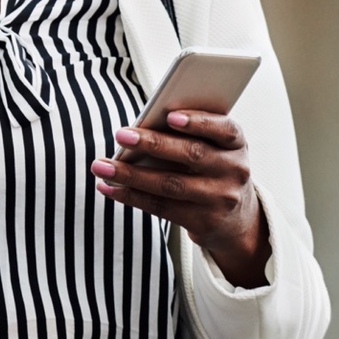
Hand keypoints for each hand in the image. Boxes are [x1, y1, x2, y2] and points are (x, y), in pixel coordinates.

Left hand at [90, 110, 270, 288]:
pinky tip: (109, 187)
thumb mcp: (212, 145)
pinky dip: (131, 196)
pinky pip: (161, 208)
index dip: (199, 122)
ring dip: (131, 175)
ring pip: (171, 184)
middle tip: (120, 135)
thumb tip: (140, 126)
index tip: (170, 116)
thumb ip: (188, 132)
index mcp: (236, 143)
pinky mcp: (203, 222)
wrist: (237, 218)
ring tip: (101, 166)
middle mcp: (233, 171)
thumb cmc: (211, 165)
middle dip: (153, 144)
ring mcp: (221, 199)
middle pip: (191, 155)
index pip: (224, 129)